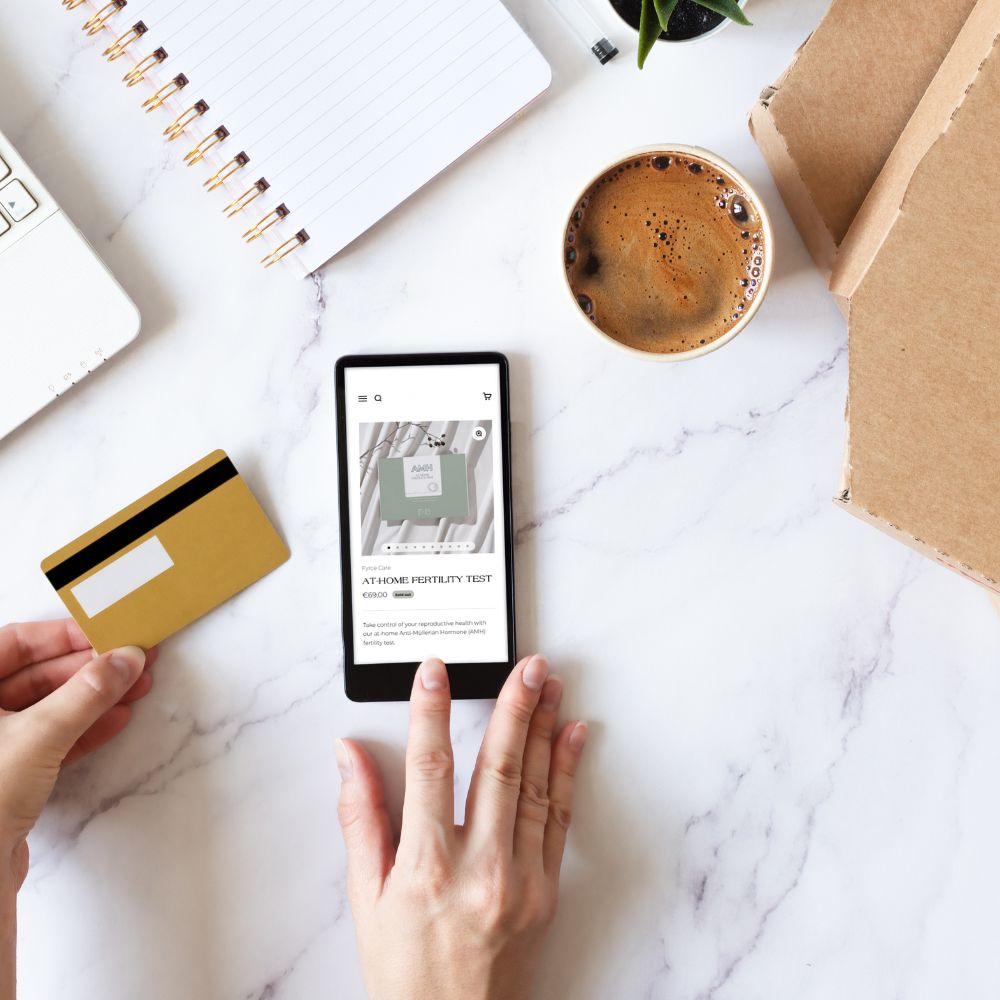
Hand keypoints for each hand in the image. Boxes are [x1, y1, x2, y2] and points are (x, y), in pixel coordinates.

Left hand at [0, 620, 155, 890]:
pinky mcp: (9, 777)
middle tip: (129, 657)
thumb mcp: (38, 734)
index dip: (61, 634)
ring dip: (93, 696)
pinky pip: (52, 739)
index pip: (14, 643)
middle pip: (35, 674)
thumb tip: (122, 659)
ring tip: (135, 684)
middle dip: (87, 667)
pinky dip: (85, 727)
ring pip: (48, 708)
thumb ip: (86, 693)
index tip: (103, 631)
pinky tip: (117, 718)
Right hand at [337, 655, 586, 999]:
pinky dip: (566, 771)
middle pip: (498, 768)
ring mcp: (521, 879)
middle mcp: (480, 869)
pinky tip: (570, 737)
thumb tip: (349, 758)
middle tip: (526, 665)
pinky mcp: (546, 890)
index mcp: (427, 868)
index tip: (434, 672)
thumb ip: (361, 819)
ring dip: (544, 728)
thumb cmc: (406, 970)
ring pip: (536, 786)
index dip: (430, 712)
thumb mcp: (366, 898)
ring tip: (549, 686)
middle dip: (514, 707)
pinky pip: (559, 818)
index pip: (429, 768)